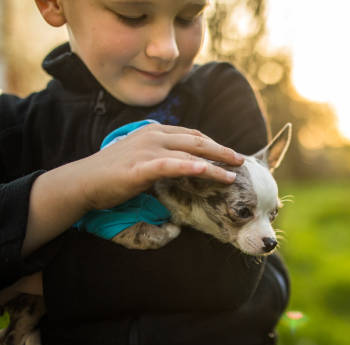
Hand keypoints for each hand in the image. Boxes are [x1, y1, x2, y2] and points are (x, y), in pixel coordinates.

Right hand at [21, 124, 243, 256]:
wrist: (82, 182)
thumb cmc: (112, 173)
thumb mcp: (141, 158)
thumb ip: (162, 156)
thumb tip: (184, 165)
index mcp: (155, 132)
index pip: (192, 135)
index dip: (214, 145)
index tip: (229, 154)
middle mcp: (154, 136)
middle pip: (197, 141)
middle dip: (222, 151)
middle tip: (241, 160)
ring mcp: (148, 149)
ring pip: (190, 153)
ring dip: (215, 163)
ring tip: (234, 172)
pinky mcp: (141, 166)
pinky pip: (172, 165)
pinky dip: (191, 166)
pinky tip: (207, 170)